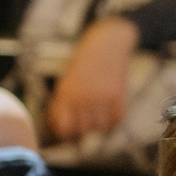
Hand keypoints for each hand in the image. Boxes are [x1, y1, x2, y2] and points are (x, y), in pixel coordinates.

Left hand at [44, 16, 139, 142]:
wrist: (107, 43)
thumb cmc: (82, 63)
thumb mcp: (65, 81)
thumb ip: (61, 102)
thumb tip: (56, 125)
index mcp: (66, 94)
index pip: (63, 127)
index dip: (63, 132)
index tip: (65, 130)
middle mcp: (83, 97)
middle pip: (81, 130)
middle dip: (79, 130)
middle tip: (81, 123)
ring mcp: (102, 97)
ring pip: (99, 127)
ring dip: (96, 126)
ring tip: (94, 117)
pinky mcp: (119, 94)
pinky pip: (116, 118)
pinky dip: (112, 120)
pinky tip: (107, 114)